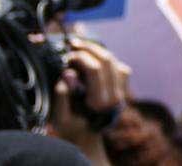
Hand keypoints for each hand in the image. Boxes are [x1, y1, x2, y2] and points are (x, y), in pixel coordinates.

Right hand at [49, 39, 128, 156]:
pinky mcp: (122, 88)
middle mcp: (115, 97)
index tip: (66, 55)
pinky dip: (106, 58)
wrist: (86, 137)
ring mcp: (121, 92)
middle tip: (73, 44)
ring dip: (97, 50)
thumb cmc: (70, 127)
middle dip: (89, 48)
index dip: (80, 56)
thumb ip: (62, 96)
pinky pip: (118, 66)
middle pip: (107, 60)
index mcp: (100, 103)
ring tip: (80, 46)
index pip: (95, 69)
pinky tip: (92, 58)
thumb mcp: (60, 117)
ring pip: (114, 60)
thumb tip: (68, 73)